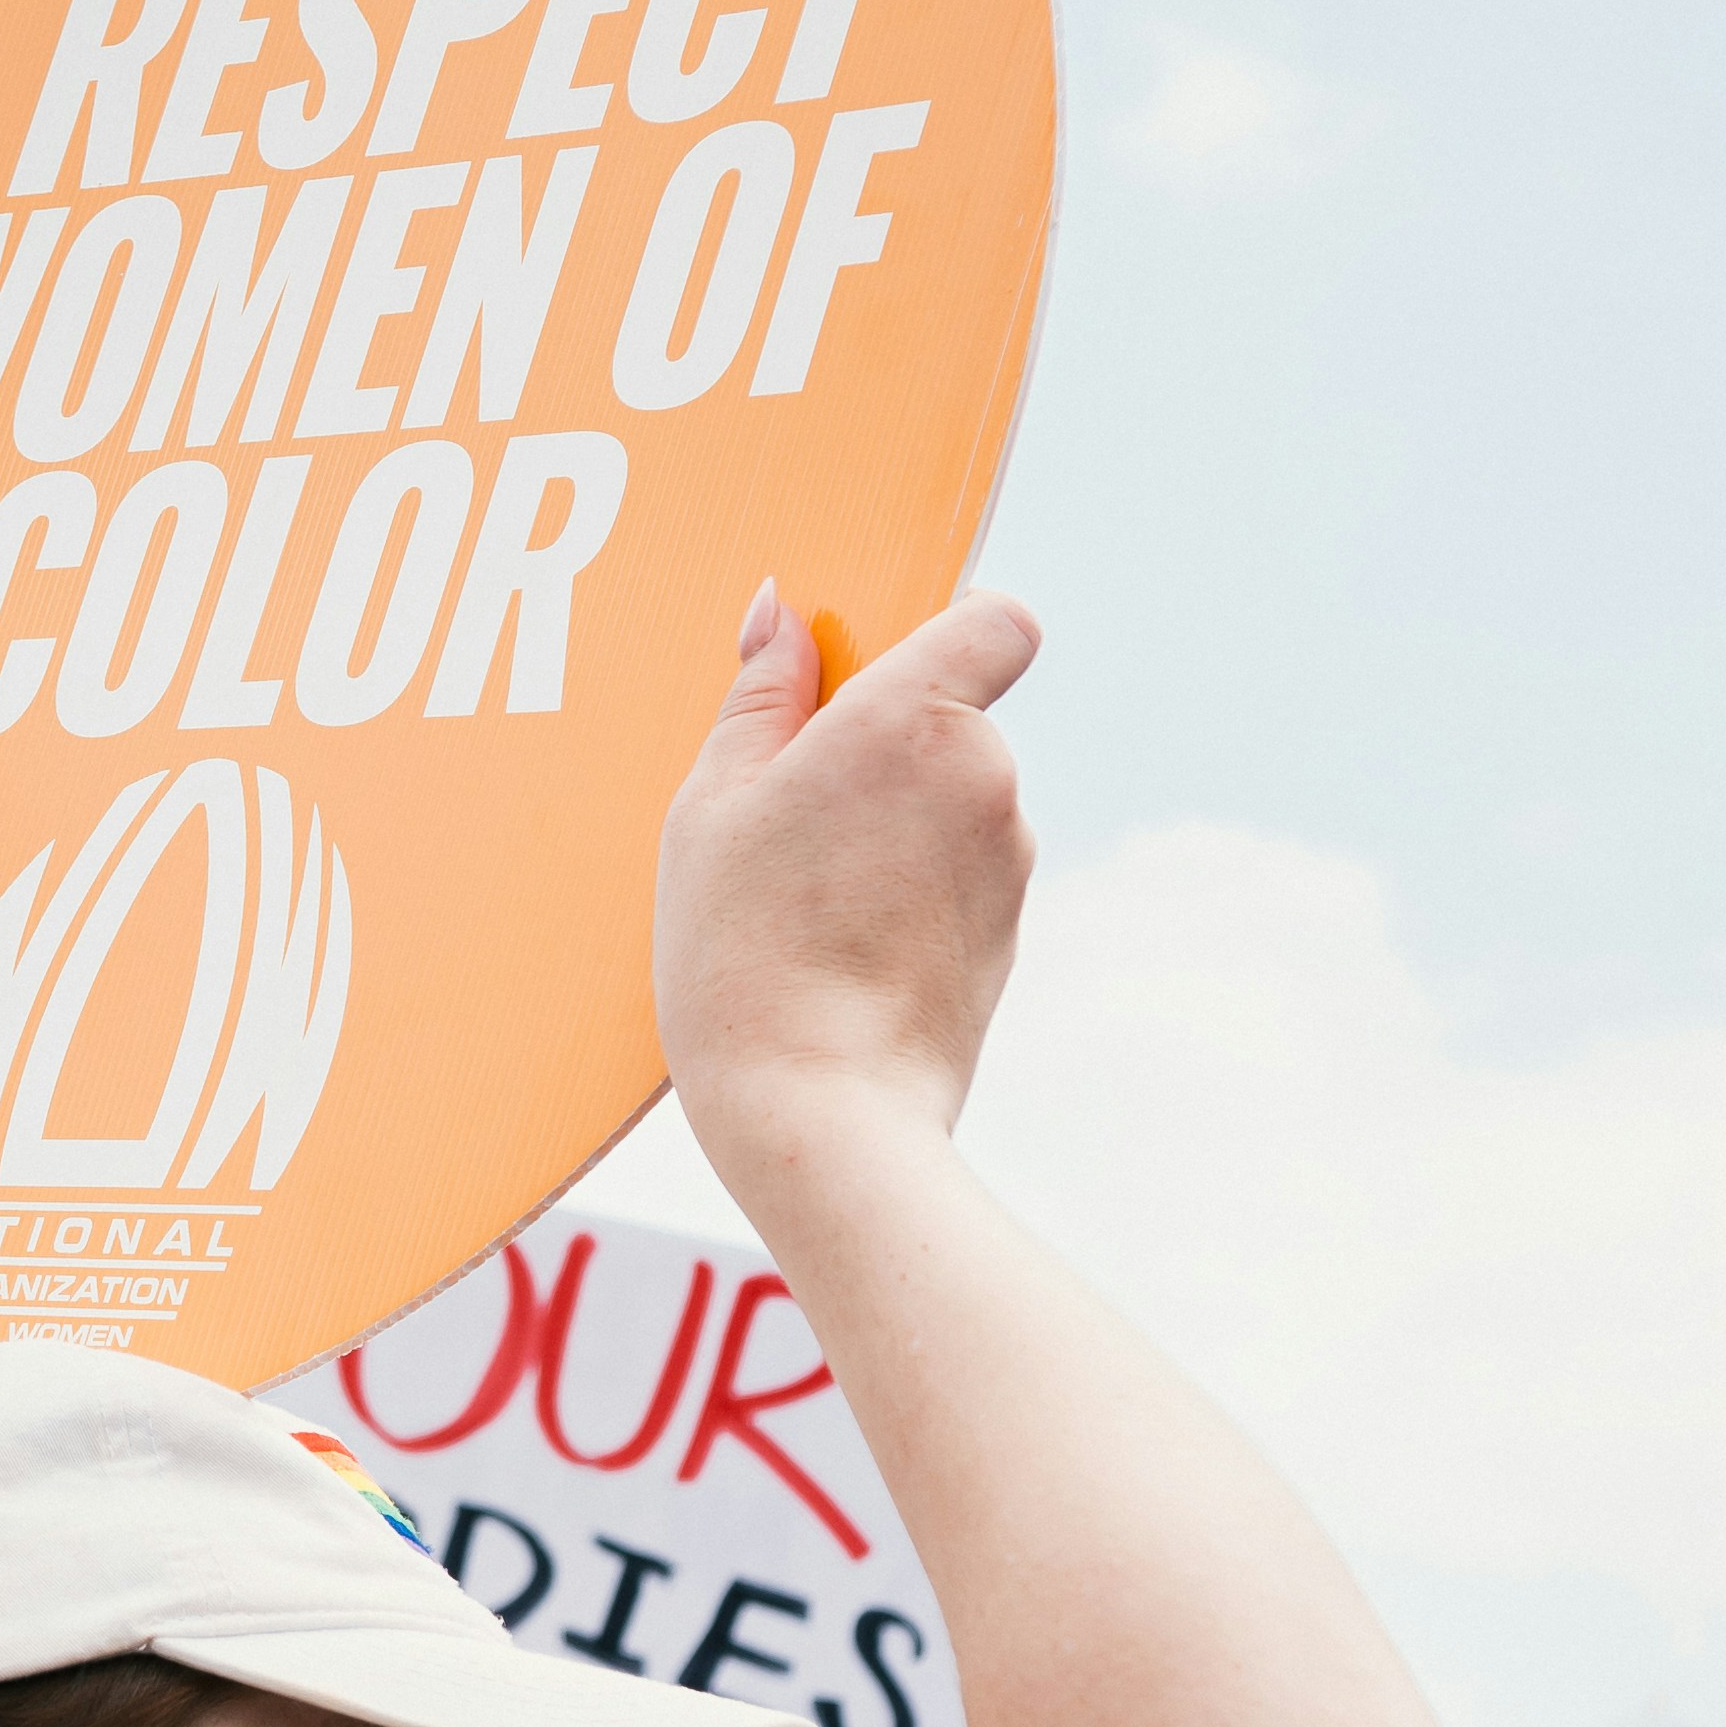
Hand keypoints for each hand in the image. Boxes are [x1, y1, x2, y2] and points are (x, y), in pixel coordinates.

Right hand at [653, 586, 1039, 1186]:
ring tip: (804, 895)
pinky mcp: (1011, 930)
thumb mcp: (714, 806)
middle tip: (788, 811)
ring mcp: (1010, 858)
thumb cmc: (745, 954)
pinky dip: (911, 888)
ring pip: (953, 800)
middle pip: (953, 715)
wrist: (820, 1112)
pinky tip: (841, 944)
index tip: (871, 671)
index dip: (949, 627)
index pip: (997, 620)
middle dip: (884, 744)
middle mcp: (986, 776)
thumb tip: (783, 614)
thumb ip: (760, 697)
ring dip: (893, 822)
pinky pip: (960, 873)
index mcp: (913, 719)